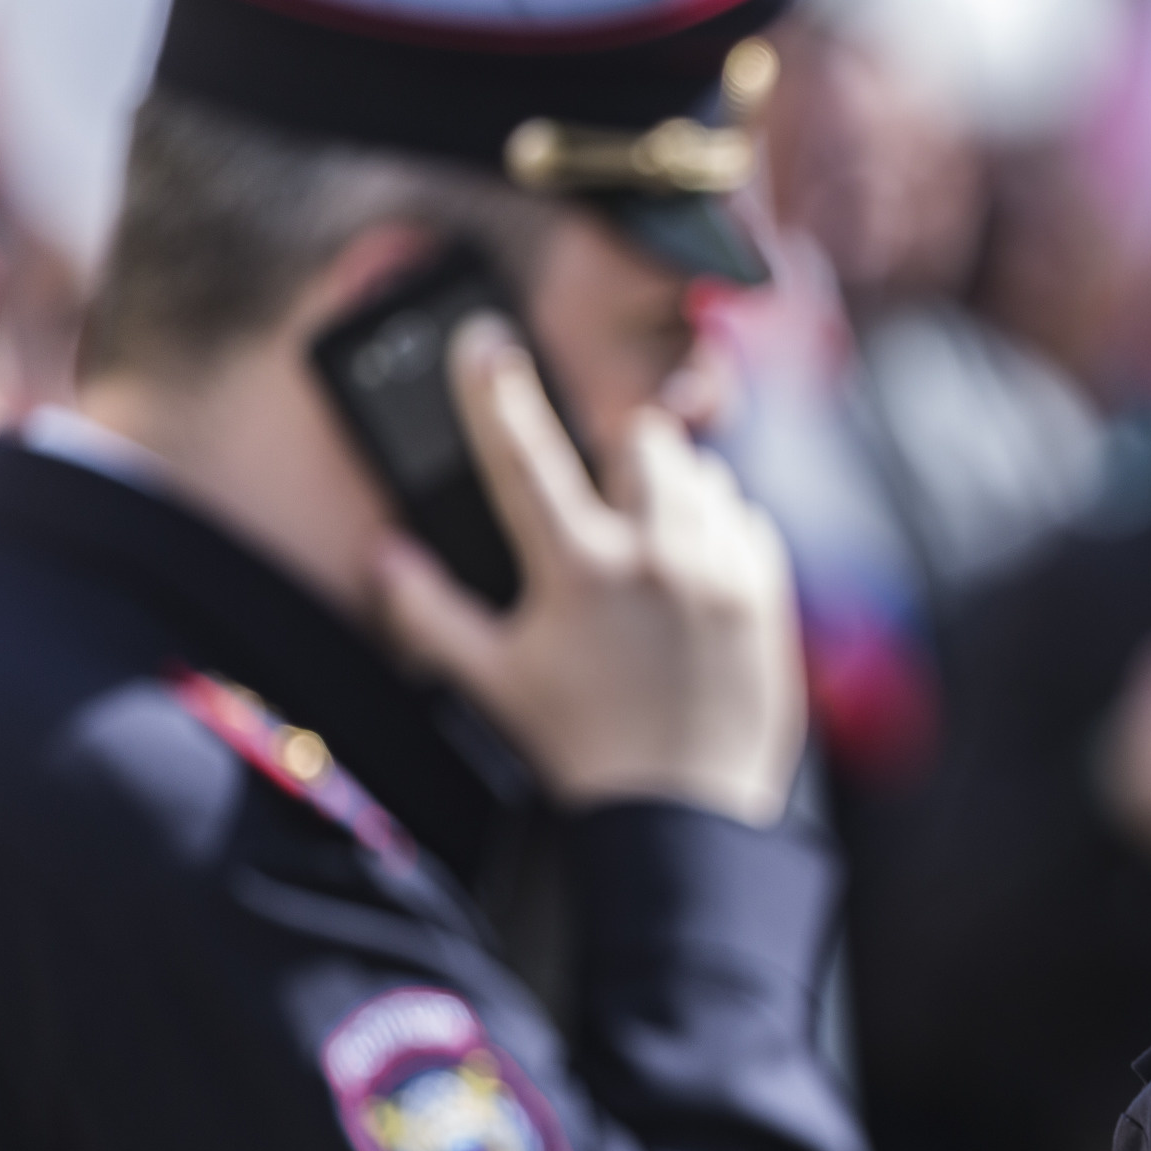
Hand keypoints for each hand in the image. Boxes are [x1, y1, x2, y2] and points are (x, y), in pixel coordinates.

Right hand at [374, 317, 801, 824]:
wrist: (684, 812)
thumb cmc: (580, 748)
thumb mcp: (493, 682)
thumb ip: (430, 613)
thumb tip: (382, 555)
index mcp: (578, 568)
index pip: (522, 453)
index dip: (493, 388)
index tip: (483, 338)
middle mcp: (655, 553)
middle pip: (641, 436)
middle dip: (618, 447)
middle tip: (602, 487)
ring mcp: (721, 568)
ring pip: (702, 472)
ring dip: (672, 485)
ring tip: (647, 540)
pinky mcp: (768, 591)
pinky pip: (746, 518)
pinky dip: (720, 528)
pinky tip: (693, 571)